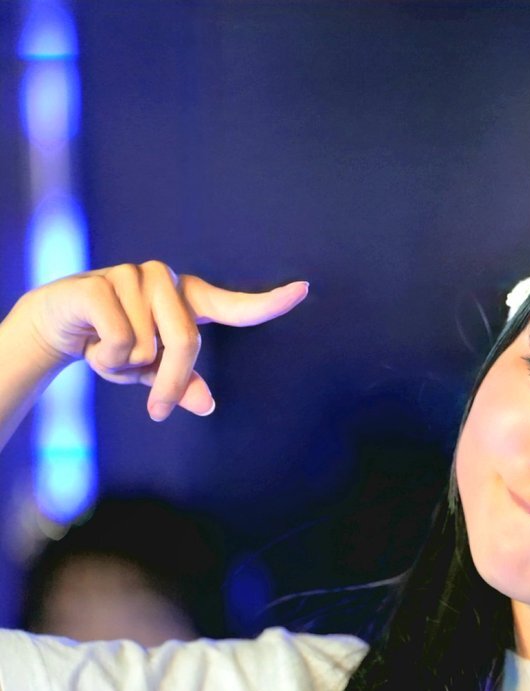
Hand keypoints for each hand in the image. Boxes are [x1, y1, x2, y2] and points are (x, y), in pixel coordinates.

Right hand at [17, 261, 307, 420]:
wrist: (55, 323)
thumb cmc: (114, 344)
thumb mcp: (151, 371)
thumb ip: (181, 384)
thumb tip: (206, 406)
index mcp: (188, 299)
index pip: (235, 305)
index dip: (269, 302)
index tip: (304, 290)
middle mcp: (165, 279)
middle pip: (187, 342)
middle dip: (170, 381)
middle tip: (155, 406)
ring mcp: (132, 276)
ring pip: (147, 345)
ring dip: (124, 363)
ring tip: (107, 347)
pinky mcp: (100, 284)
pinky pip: (120, 338)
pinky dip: (105, 356)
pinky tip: (89, 340)